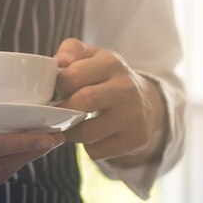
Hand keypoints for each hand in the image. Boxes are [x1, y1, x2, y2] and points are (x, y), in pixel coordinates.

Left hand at [54, 38, 166, 166]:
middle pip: (82, 103)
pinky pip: (97, 151)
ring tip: (73, 124)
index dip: (58, 87)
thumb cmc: (105, 78)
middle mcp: (126, 87)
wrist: (145, 103)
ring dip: (72, 132)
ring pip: (87, 133)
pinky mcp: (137, 138)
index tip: (57, 91)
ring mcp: (134, 114)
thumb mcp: (91, 57)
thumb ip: (70, 51)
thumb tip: (58, 61)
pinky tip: (93, 136)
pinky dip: (88, 147)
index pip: (71, 76)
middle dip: (62, 112)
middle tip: (57, 114)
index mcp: (110, 63)